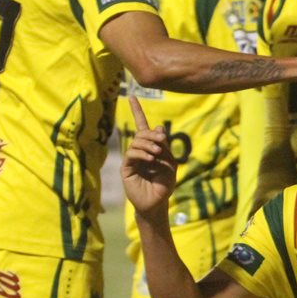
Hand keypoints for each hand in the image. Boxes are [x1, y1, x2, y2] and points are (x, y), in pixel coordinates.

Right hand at [120, 94, 176, 214]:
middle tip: (162, 143)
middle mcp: (139, 150)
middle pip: (142, 132)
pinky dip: (142, 153)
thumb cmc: (165, 184)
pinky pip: (132, 153)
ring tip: (157, 154)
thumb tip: (159, 128)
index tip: (132, 96)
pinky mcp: (126, 167)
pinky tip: (150, 159)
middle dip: (152, 134)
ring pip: (137, 141)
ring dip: (149, 145)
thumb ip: (165, 146)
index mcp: (150, 147)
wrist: (157, 202)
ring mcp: (132, 158)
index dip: (137, 110)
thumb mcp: (170, 163)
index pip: (142, 126)